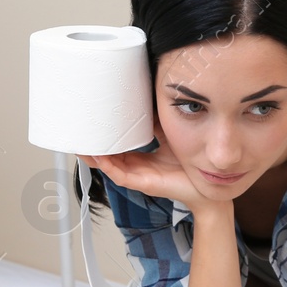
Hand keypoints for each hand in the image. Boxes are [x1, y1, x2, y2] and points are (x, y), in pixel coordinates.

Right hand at [78, 118, 226, 216]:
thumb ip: (159, 121)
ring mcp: (138, 176)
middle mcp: (137, 167)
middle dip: (91, 145)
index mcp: (142, 157)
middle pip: (106, 157)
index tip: (92, 123)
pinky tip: (100, 157)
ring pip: (108, 166)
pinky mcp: (143, 184)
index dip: (103, 136)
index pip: (116, 147)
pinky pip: (120, 175)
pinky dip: (109, 166)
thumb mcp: (171, 135)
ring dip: (93, 156)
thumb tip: (151, 97)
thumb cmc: (191, 166)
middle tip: (78, 131)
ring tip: (80, 143)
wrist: (209, 189)